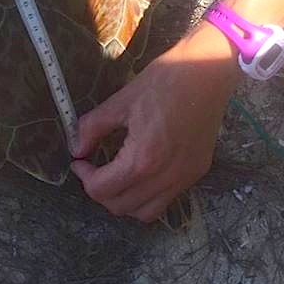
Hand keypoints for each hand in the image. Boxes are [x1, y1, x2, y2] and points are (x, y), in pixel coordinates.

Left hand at [71, 25, 240, 221]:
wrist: (207, 72)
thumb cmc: (164, 81)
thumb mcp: (121, 101)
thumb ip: (93, 127)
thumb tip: (76, 147)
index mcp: (143, 159)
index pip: (102, 190)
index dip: (84, 176)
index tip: (80, 160)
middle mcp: (165, 177)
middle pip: (121, 207)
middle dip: (100, 191)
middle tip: (94, 167)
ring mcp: (184, 178)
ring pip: (145, 212)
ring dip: (124, 200)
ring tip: (116, 175)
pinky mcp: (196, 173)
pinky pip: (167, 200)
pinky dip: (147, 196)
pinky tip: (141, 173)